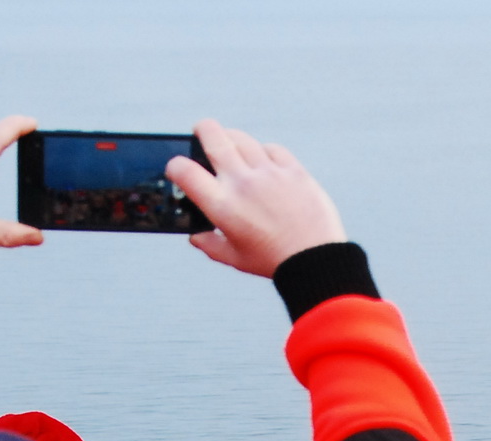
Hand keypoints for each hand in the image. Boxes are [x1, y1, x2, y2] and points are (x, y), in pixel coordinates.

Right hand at [169, 120, 345, 277]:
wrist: (315, 259)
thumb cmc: (273, 261)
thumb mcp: (234, 259)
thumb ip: (210, 245)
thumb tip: (195, 237)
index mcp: (222, 205)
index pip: (184, 170)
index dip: (175, 166)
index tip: (179, 169)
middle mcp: (242, 183)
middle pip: (212, 135)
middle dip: (202, 130)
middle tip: (201, 132)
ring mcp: (268, 173)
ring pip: (241, 138)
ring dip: (231, 138)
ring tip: (231, 145)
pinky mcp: (292, 170)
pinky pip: (271, 149)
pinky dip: (263, 152)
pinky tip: (262, 161)